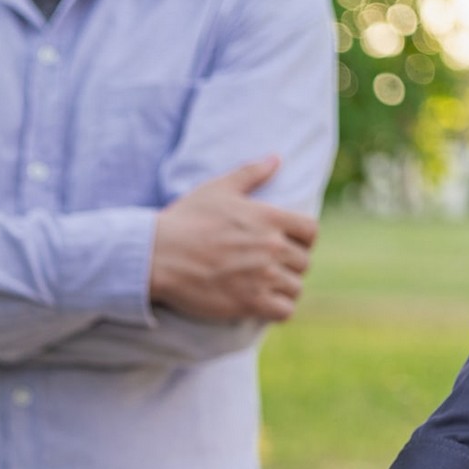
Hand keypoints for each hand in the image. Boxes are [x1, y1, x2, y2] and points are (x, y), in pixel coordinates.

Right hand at [148, 156, 317, 322]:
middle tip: (266, 268)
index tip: (286, 245)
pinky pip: (285, 311)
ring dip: (283, 289)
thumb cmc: (185, 220)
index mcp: (268, 217)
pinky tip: (261, 304)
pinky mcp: (250, 302)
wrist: (157, 256)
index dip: (302, 239)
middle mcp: (271, 246)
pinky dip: (277, 309)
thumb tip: (276, 158)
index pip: (311, 231)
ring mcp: (262, 276)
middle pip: (303, 262)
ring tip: (263, 287)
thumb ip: (251, 174)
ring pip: (295, 288)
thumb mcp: (217, 189)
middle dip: (288, 266)